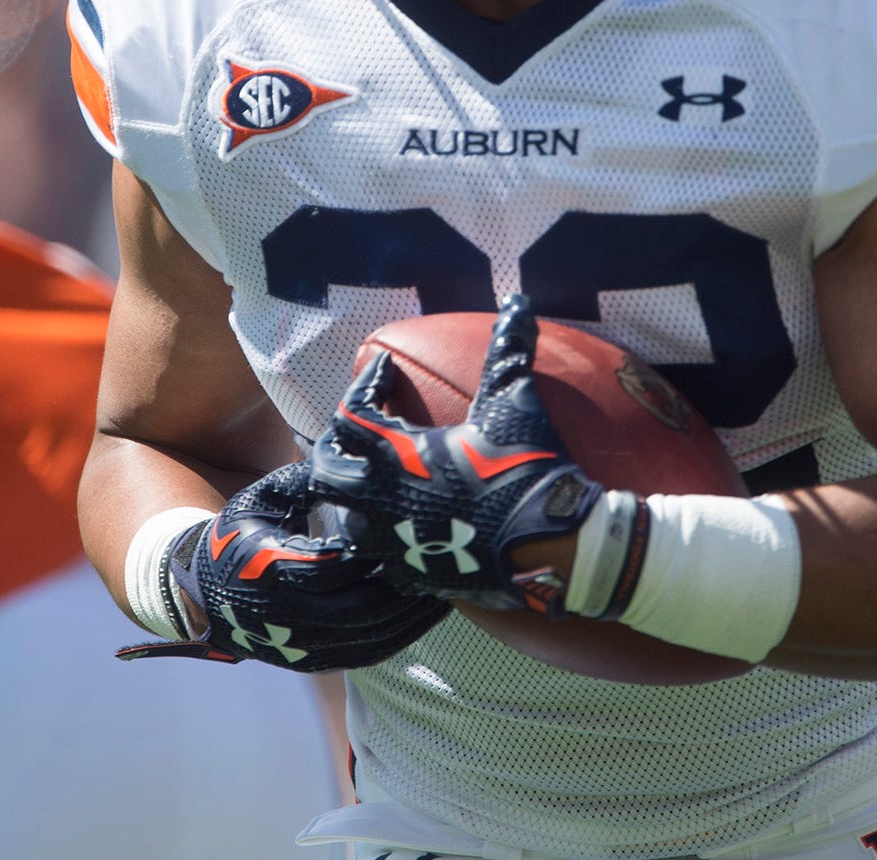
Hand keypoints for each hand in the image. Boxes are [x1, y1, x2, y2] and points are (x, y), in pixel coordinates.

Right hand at [116, 462, 448, 671]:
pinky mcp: (315, 662)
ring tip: (445, 588)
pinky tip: (424, 616)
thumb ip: (306, 480)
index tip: (411, 530)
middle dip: (406, 590)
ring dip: (412, 617)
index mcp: (273, 572)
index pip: (337, 566)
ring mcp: (302, 646)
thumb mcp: (264, 498)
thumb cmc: (240, 535)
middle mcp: (288, 618)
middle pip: (363, 609)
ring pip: (371, 638)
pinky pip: (367, 655)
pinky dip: (400, 637)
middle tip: (441, 561)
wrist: (204, 595)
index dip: (377, 551)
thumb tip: (351, 454)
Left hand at [308, 297, 602, 614]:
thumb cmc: (526, 466)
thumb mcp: (514, 400)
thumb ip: (508, 349)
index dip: (364, 385)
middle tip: (358, 431)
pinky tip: (407, 526)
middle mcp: (381, 498)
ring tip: (375, 481)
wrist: (551, 542)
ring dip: (354, 498)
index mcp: (394, 454)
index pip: (349, 413)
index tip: (385, 371)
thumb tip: (518, 302)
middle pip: (326, 472)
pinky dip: (386, 539)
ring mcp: (394, 542)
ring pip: (347, 520)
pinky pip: (383, 558)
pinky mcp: (415, 574)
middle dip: (335, 449)